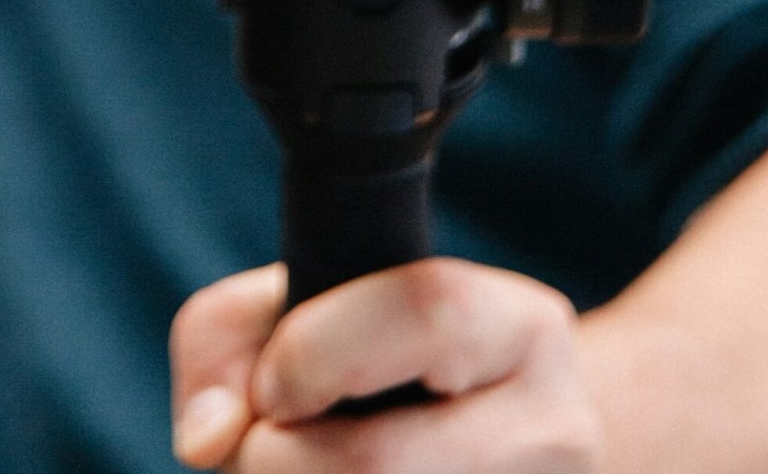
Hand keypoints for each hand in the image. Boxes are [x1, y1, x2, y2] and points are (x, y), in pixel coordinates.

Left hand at [170, 259, 604, 471]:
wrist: (492, 450)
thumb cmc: (369, 363)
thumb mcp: (310, 310)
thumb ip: (228, 339)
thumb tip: (209, 438)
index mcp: (522, 327)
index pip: (427, 311)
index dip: (316, 351)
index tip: (273, 385)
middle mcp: (557, 429)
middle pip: (378, 463)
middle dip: (278, 461)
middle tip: (265, 450)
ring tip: (302, 472)